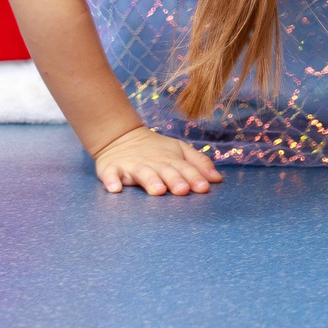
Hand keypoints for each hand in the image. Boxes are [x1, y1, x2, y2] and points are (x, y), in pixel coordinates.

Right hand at [92, 124, 222, 195]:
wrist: (120, 137)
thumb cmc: (155, 149)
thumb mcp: (179, 151)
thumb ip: (198, 163)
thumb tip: (217, 179)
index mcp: (170, 159)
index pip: (185, 168)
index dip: (194, 177)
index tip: (203, 188)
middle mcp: (153, 163)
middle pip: (165, 171)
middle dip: (174, 180)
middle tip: (183, 190)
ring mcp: (132, 165)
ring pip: (142, 173)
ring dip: (150, 181)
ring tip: (157, 190)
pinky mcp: (111, 168)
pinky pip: (110, 174)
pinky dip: (112, 180)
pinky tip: (115, 188)